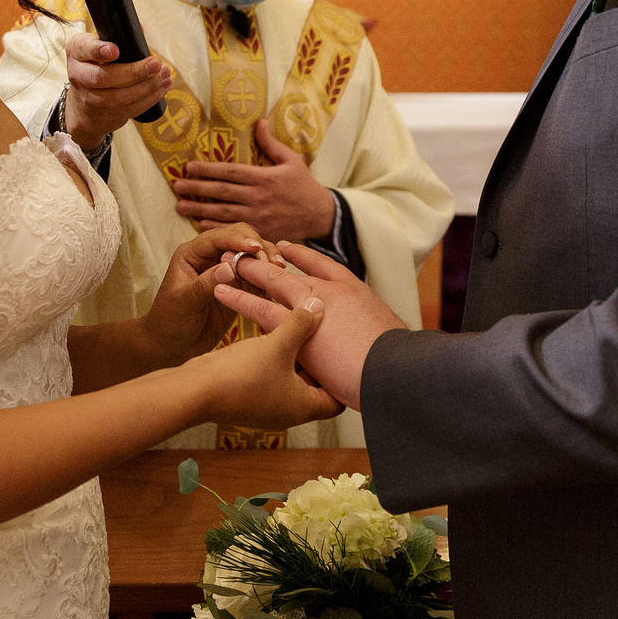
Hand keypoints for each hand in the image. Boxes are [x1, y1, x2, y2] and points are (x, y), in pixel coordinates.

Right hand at [61, 31, 170, 153]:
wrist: (83, 103)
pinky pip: (129, 109)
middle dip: (134, 72)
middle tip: (156, 64)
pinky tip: (163, 87)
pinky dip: (149, 99)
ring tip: (165, 75)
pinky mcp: (105, 114)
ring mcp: (90, 98)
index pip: (84, 49)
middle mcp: (78, 75)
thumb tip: (140, 29)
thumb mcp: (99, 46)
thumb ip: (118, 37)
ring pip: (119, 97)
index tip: (115, 50)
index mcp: (77, 51)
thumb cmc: (97, 64)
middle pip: (103, 78)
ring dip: (147, 87)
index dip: (99, 51)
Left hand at [142, 227, 285, 365]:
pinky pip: (257, 276)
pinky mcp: (238, 286)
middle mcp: (210, 256)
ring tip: (281, 272)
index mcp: (192, 253)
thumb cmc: (169, 321)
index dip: (238, 239)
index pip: (217, 237)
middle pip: (240, 238)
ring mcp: (226, 271)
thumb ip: (204, 284)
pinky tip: (280, 286)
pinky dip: (269, 278)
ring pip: (252, 256)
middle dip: (259, 247)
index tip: (256, 248)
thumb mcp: (184, 302)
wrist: (172, 346)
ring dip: (267, 261)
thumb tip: (229, 267)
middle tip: (274, 264)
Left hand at [173, 118, 337, 240]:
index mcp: (264, 177)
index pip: (230, 171)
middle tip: (177, 186)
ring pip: (223, 212)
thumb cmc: (305, 186)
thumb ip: (272, 143)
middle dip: (197, 188)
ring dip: (199, 209)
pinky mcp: (260, 232)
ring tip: (180, 206)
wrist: (320, 215)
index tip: (189, 166)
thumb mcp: (292, 160)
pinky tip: (199, 224)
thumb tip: (259, 122)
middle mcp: (258, 197)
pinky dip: (215, 227)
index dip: (208, 169)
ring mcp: (258, 216)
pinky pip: (234, 229)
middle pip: (222, 192)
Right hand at [190, 299, 338, 431]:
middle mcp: (288, 411)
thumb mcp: (278, 344)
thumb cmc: (239, 377)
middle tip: (325, 336)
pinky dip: (276, 359)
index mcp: (304, 407)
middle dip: (318, 361)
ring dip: (294, 357)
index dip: (342, 377)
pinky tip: (271, 336)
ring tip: (297, 330)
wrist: (196, 390)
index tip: (344, 354)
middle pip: (315, 387)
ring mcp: (268, 406)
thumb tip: (318, 306)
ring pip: (292, 379)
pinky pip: (272, 376)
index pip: (338, 399)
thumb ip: (301, 323)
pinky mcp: (250, 397)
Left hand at [213, 241, 402, 409]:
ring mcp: (312, 304)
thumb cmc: (396, 364)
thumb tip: (369, 350)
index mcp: (354, 291)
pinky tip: (220, 291)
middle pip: (294, 270)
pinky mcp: (294, 326)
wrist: (393, 370)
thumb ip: (370, 338)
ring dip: (249, 271)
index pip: (324, 265)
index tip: (285, 248)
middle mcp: (331, 290)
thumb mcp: (386, 342)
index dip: (302, 257)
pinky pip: (259, 308)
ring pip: (273, 282)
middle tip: (248, 252)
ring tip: (226, 262)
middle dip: (268, 261)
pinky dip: (239, 297)